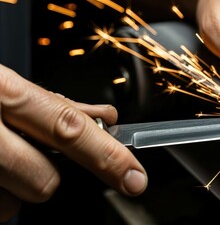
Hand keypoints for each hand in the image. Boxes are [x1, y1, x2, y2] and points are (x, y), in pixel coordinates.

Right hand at [0, 65, 146, 221]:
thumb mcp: (4, 87)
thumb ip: (55, 105)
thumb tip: (105, 119)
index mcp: (2, 93)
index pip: (69, 129)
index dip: (108, 156)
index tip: (134, 177)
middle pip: (44, 181)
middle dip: (45, 176)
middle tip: (24, 155)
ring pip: (15, 203)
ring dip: (11, 186)